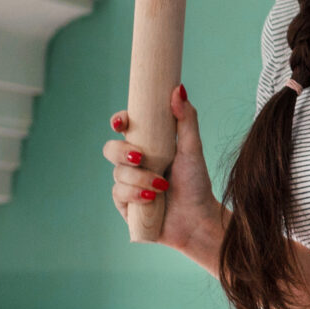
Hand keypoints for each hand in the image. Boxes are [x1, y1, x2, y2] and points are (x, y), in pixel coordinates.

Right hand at [101, 86, 224, 257]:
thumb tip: (179, 89)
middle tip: (141, 156)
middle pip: (111, 148)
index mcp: (148, 145)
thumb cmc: (197, 183)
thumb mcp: (193, 148)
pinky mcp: (125, 205)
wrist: (198, 219)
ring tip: (161, 186)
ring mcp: (128, 184)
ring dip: (138, 178)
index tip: (122, 122)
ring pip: (117, 173)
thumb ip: (187, 119)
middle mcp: (134, 163)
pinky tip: (152, 199)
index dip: (119, 121)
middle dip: (122, 151)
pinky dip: (135, 194)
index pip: (125, 127)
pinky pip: (118, 194)